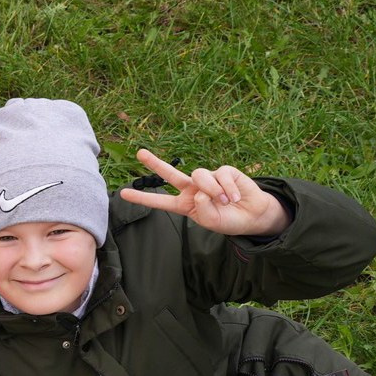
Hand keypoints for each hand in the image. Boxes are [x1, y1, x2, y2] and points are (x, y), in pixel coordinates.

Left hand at [118, 149, 290, 237]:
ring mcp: (208, 179)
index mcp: (185, 204)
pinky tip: (235, 196)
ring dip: (213, 190)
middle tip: (139, 153)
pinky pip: (221, 175)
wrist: (252, 215)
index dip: (143, 198)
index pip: (160, 202)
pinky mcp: (224, 171)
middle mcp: (193, 189)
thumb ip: (202, 210)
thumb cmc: (229, 220)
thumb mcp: (212, 222)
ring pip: (200, 175)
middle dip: (155, 163)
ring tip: (226, 201)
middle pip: (170, 174)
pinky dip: (228, 187)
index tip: (123, 193)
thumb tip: (199, 191)